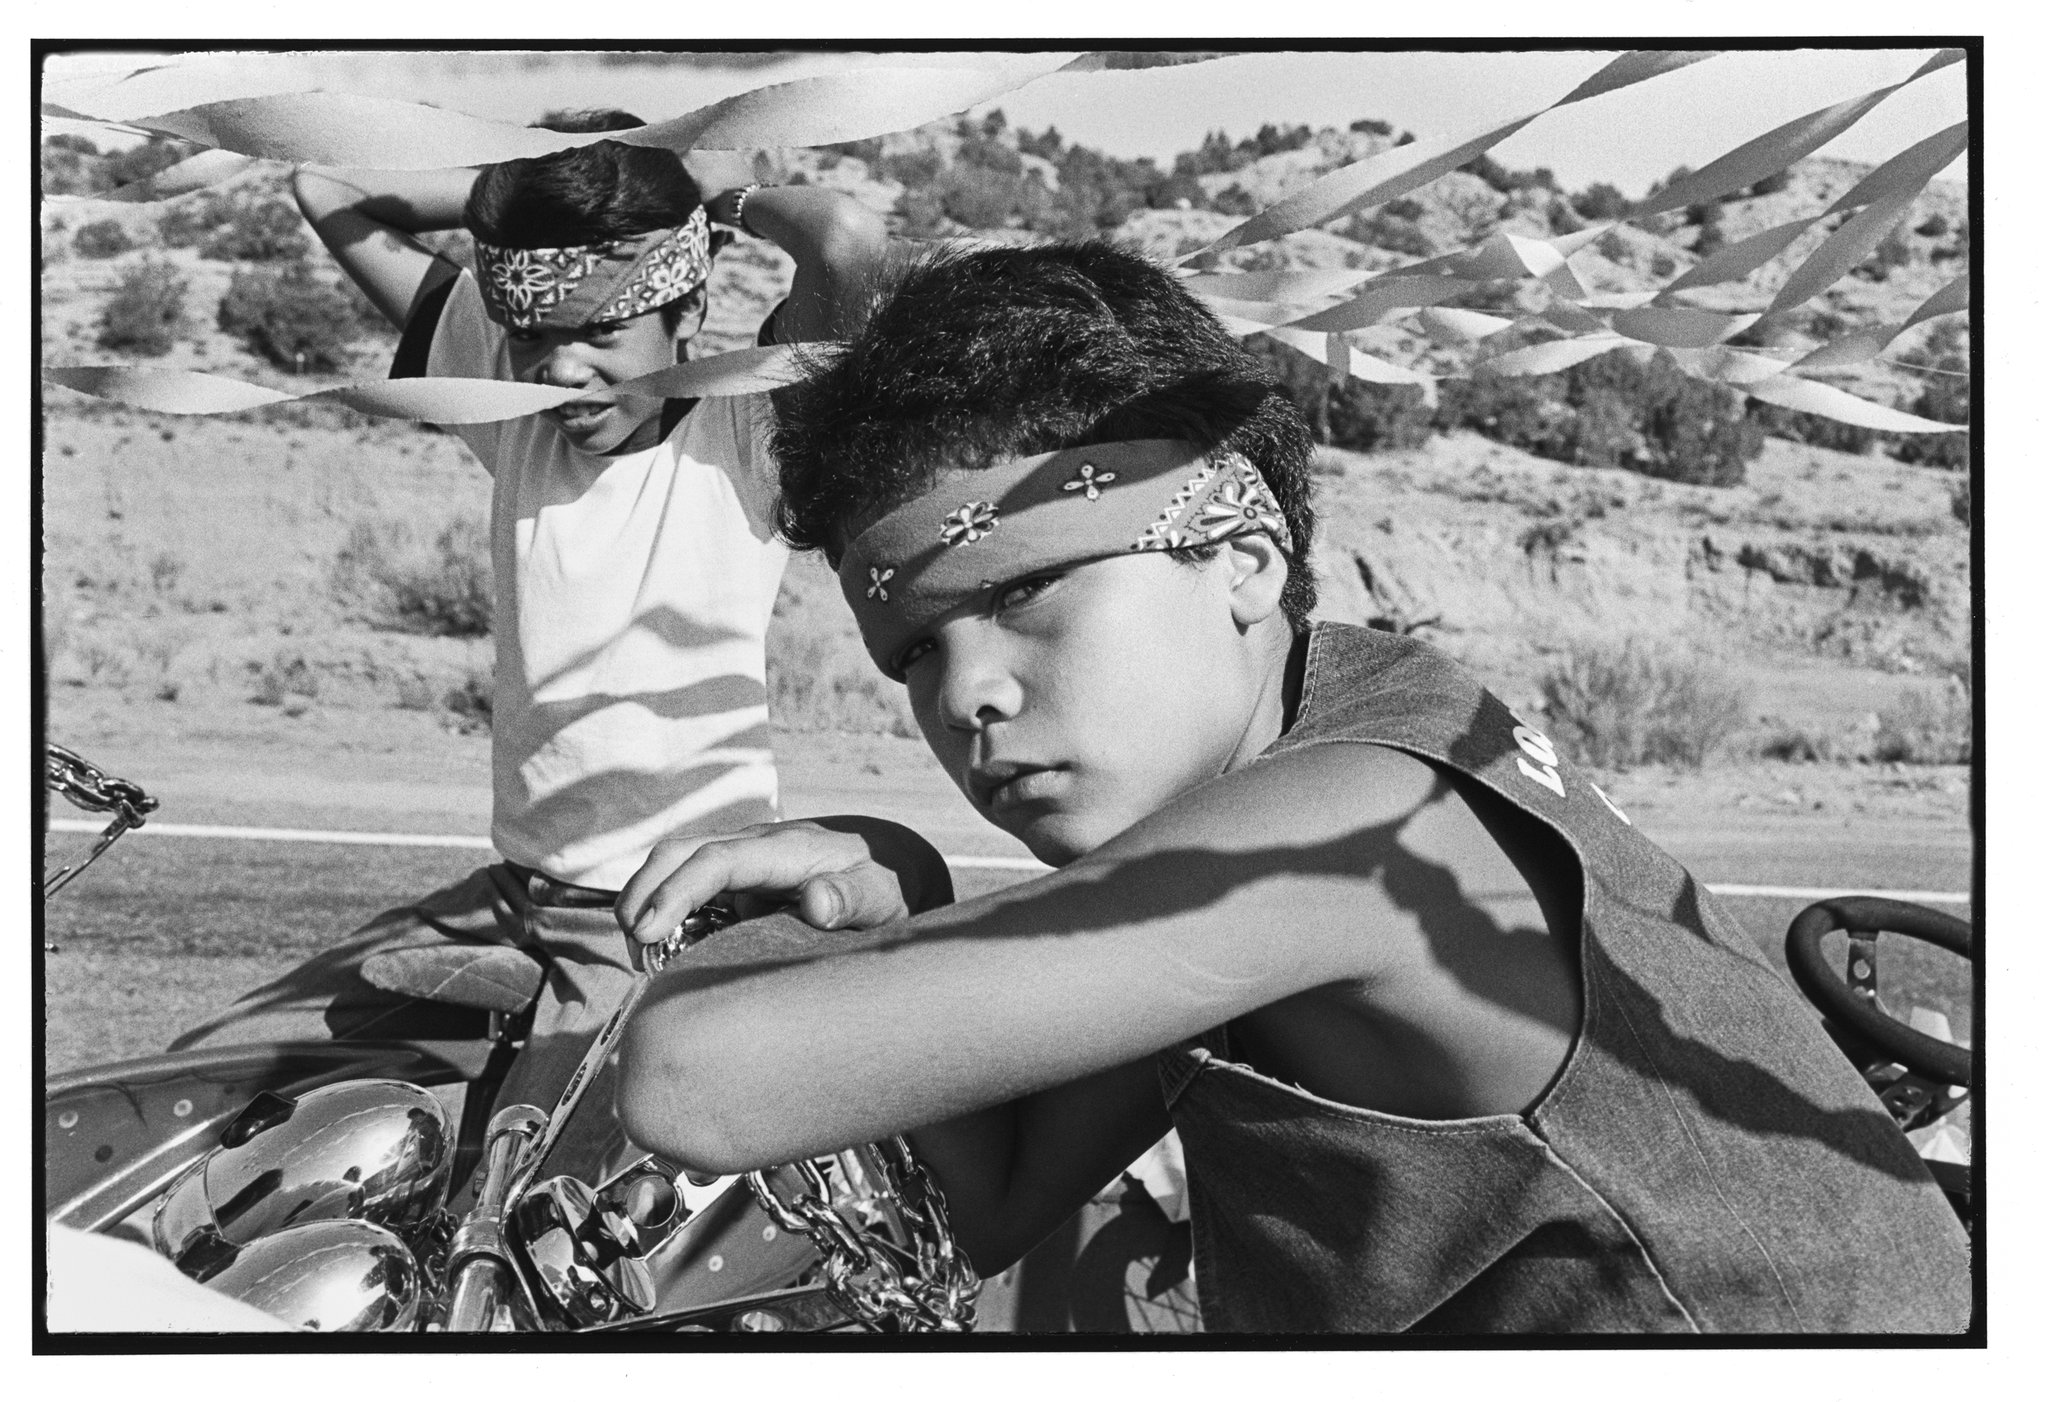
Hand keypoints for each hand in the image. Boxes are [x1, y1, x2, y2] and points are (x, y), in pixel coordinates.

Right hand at [616, 815, 953, 952]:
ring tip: (644, 962)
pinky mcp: (731, 882)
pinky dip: (664, 918)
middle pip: (677, 852)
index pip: (715, 860)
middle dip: (642, 893)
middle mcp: (751, 847)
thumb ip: (852, 898)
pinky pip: (685, 891)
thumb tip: (817, 902)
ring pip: (672, 866)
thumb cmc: (880, 887)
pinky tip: (663, 957)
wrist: (881, 870)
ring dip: (645, 905)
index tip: (647, 932)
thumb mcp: (880, 896)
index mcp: (784, 850)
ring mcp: (737, 862)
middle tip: (633, 951)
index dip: (676, 892)